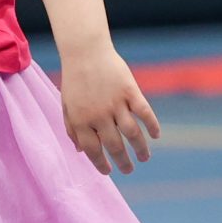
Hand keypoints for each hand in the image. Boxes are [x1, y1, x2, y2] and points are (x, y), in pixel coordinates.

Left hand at [59, 44, 159, 176]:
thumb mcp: (66, 105)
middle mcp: (98, 115)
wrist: (85, 51)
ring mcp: (116, 103)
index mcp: (80, 120)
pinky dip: (152, 125)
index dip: (101, 164)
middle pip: (115, 146)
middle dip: (123, 162)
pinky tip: (155, 135)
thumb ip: (72, 128)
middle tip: (129, 169)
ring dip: (140, 149)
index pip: (92, 150)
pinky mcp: (130, 91)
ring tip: (144, 158)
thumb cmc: (75, 80)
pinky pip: (145, 113)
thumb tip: (80, 152)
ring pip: (132, 133)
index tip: (108, 171)